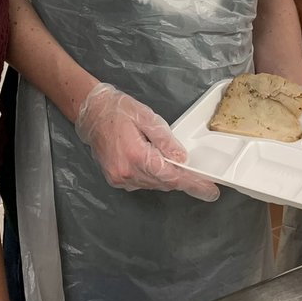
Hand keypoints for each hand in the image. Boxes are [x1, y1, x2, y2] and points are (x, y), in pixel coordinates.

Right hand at [74, 83, 219, 201]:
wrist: (90, 112)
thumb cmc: (118, 109)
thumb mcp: (146, 116)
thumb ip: (165, 139)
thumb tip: (182, 159)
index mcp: (136, 155)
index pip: (170, 176)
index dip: (193, 184)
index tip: (210, 190)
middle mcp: (127, 172)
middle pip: (164, 183)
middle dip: (182, 179)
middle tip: (200, 177)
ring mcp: (119, 178)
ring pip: (154, 184)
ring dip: (167, 177)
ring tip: (174, 163)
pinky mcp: (115, 180)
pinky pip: (142, 183)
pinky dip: (153, 176)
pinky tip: (155, 163)